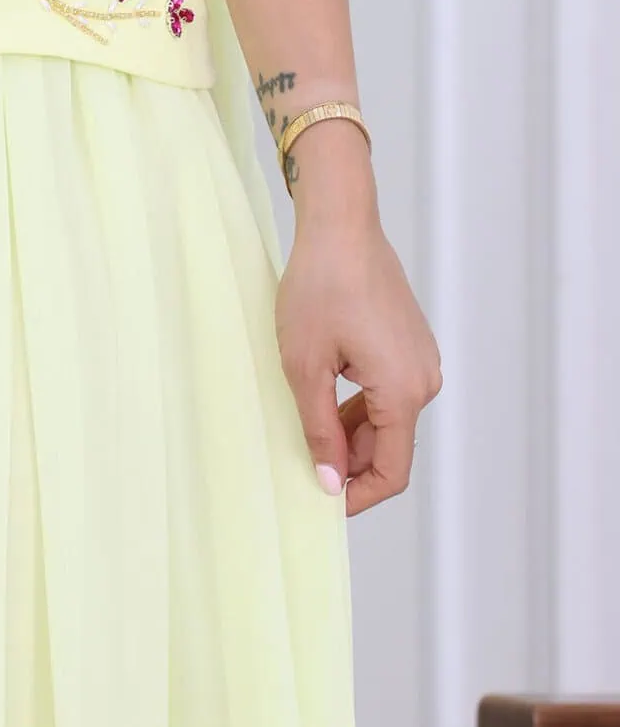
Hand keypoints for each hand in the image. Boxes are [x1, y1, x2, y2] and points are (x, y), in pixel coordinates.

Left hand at [275, 185, 442, 518]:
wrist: (341, 223)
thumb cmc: (319, 287)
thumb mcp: (305, 366)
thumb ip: (319, 431)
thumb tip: (329, 484)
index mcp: (403, 391)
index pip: (392, 472)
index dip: (358, 496)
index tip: (321, 503)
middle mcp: (424, 380)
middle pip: (391, 446)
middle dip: (349, 462)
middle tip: (302, 462)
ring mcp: (421, 359)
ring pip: (387, 418)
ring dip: (351, 432)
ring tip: (304, 422)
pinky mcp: (411, 342)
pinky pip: (388, 390)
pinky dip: (359, 403)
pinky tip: (323, 391)